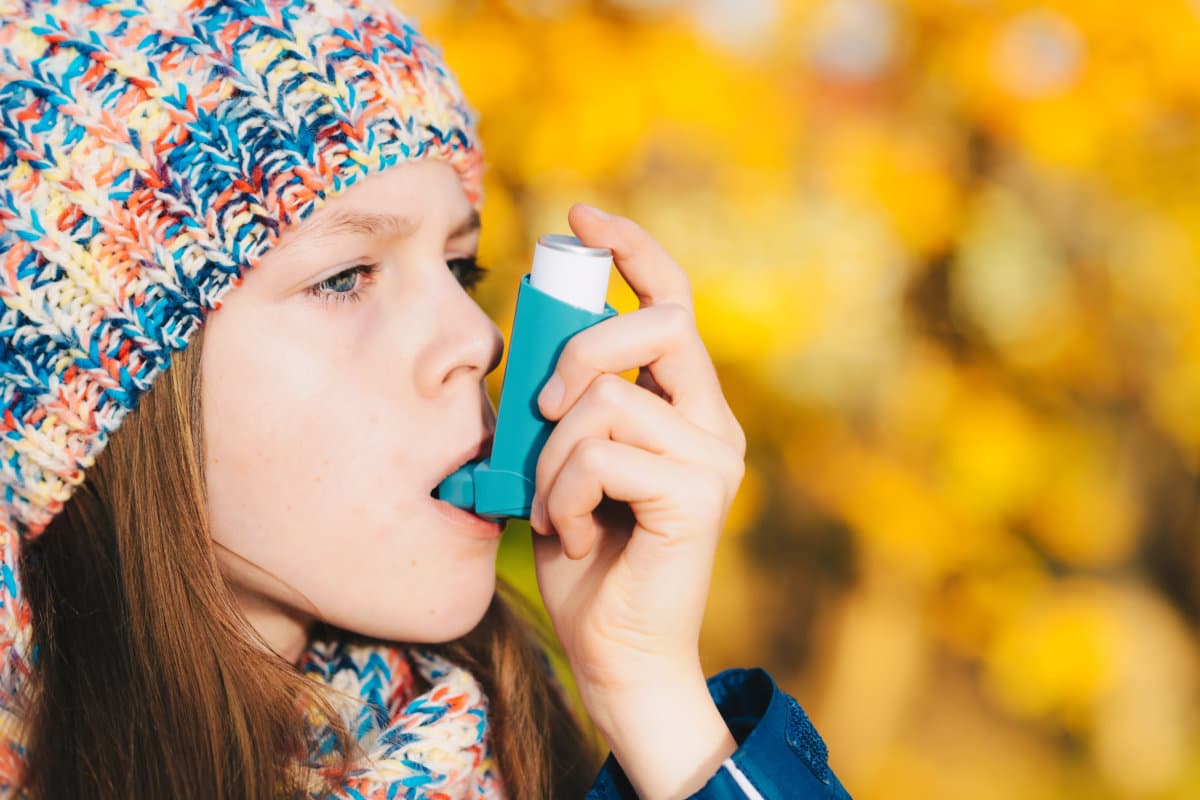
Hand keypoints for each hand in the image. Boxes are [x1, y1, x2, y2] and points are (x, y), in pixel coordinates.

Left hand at [529, 203, 746, 714]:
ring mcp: (712, 458)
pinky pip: (600, 453)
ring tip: (554, 507)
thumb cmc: (585, 557)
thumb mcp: (563, 462)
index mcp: (684, 408)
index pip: (672, 303)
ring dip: (552, 458)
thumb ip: (564, 405)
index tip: (581, 216)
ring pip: (605, 400)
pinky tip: (568, 533)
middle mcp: (711, 424)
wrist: (615, 653)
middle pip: (656, 323)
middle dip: (578, 352)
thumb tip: (528, 345)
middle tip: (541, 410)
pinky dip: (560, 492)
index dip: (632, 250)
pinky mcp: (696, 495)